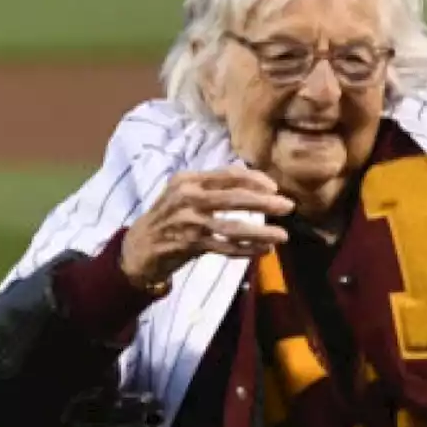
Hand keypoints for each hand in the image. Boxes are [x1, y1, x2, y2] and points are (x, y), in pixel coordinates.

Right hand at [119, 166, 294, 288]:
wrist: (139, 246)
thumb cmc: (168, 217)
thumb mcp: (184, 193)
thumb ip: (212, 187)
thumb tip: (252, 183)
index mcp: (188, 180)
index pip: (227, 175)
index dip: (254, 180)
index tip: (274, 187)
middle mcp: (187, 198)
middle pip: (233, 198)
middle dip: (264, 202)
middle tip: (288, 206)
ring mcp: (188, 222)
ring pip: (232, 227)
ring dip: (260, 232)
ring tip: (282, 236)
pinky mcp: (189, 245)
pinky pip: (225, 247)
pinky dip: (246, 250)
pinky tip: (264, 251)